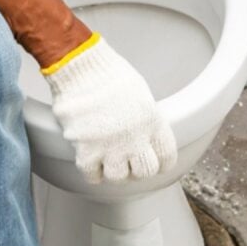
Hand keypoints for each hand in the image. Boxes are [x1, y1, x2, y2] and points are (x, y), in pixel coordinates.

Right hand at [43, 33, 176, 182]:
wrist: (80, 68)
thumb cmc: (107, 73)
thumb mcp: (140, 94)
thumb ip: (145, 118)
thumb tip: (141, 132)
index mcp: (152, 121)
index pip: (166, 156)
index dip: (161, 163)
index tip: (155, 163)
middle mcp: (135, 138)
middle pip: (145, 172)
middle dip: (137, 168)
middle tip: (128, 161)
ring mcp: (111, 147)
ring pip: (119, 177)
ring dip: (114, 170)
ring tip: (108, 161)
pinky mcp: (87, 150)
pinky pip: (93, 176)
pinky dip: (92, 172)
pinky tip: (91, 163)